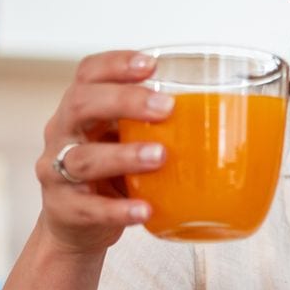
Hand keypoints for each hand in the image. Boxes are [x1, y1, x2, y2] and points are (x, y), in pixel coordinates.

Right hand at [35, 51, 173, 253]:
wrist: (74, 225)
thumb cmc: (111, 172)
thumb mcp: (126, 139)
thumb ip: (156, 125)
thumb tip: (230, 117)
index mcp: (81, 109)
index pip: (88, 73)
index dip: (115, 64)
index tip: (150, 64)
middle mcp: (63, 133)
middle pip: (81, 104)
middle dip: (124, 101)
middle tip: (165, 107)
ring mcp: (58, 172)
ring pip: (84, 158)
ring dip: (124, 155)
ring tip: (160, 157)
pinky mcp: (65, 209)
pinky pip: (89, 208)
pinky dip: (118, 209)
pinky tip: (145, 209)